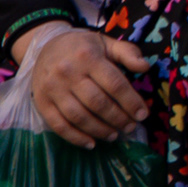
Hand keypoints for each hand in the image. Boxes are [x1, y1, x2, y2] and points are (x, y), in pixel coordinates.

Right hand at [28, 25, 149, 147]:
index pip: (114, 84)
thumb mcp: (106, 43)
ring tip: (114, 135)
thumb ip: (128, 53)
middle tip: (130, 127)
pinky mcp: (41, 102)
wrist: (46, 46)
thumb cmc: (83, 47)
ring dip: (99, 130)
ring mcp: (52, 89)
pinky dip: (75, 138)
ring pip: (78, 116)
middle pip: (97, 103)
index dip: (131, 102)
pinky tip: (91, 143)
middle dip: (118, 118)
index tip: (143, 115)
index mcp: (88, 57)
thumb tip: (145, 67)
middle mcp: (68, 73)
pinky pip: (58, 125)